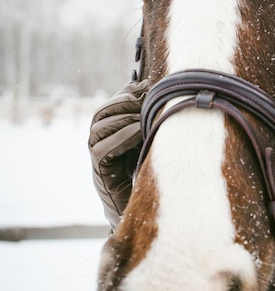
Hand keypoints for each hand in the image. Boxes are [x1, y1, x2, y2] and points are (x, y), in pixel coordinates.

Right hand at [88, 79, 149, 229]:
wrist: (139, 204)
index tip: (144, 85)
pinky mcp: (99, 170)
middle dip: (121, 101)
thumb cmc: (147, 170)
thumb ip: (151, 120)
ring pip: (98, 127)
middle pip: (101, 112)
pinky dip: (120, 137)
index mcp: (110, 130)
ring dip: (122, 117)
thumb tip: (162, 94)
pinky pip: (102, 149)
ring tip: (141, 114)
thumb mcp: (151, 140)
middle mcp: (99, 140)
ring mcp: (96, 155)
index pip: (111, 104)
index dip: (125, 92)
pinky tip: (138, 131)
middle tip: (143, 99)